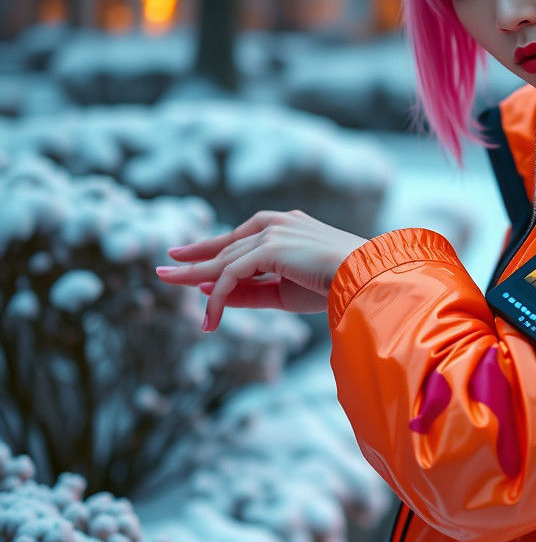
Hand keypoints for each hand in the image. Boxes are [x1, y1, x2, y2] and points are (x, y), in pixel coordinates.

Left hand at [155, 209, 367, 330]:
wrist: (365, 278)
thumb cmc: (336, 286)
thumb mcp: (285, 292)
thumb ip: (251, 291)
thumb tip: (212, 291)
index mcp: (288, 227)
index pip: (242, 239)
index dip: (214, 250)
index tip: (189, 259)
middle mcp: (277, 223)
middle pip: (226, 246)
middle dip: (195, 259)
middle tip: (165, 268)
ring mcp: (272, 232)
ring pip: (224, 259)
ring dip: (196, 278)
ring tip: (167, 283)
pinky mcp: (269, 247)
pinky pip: (231, 274)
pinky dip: (218, 297)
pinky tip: (211, 318)